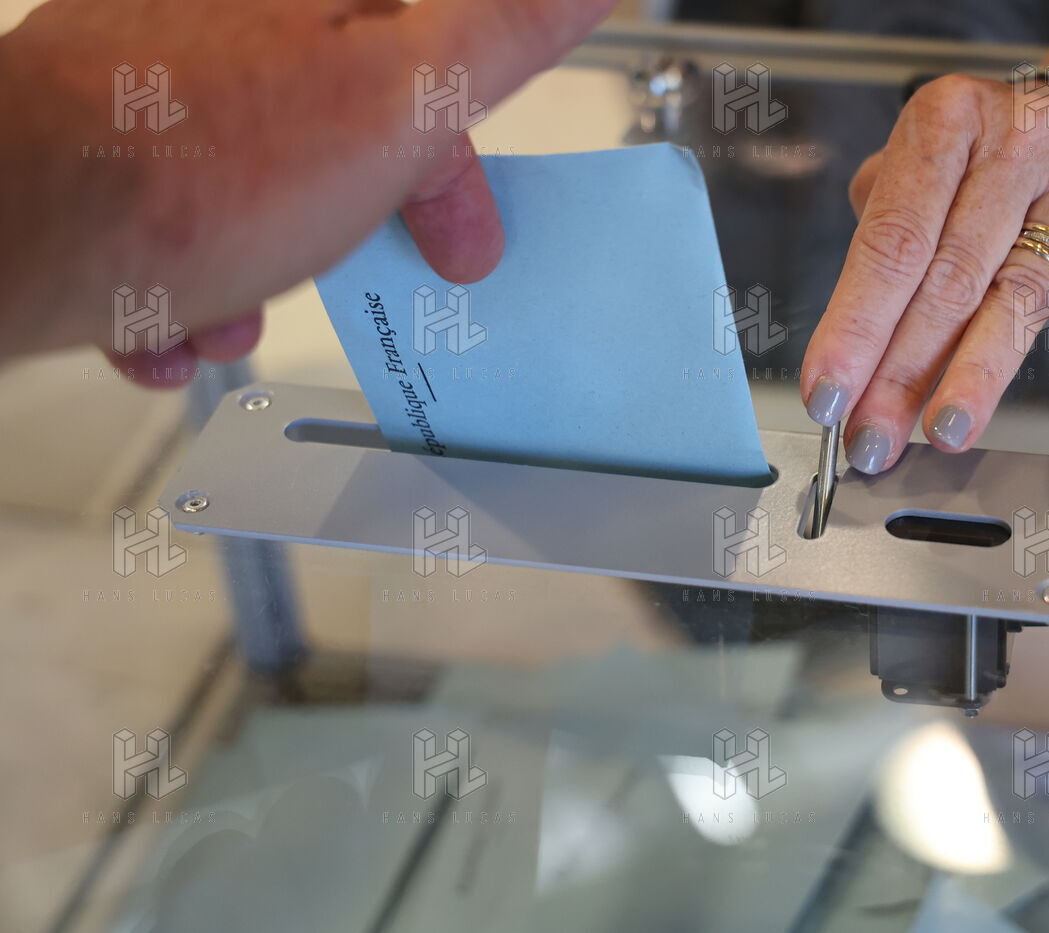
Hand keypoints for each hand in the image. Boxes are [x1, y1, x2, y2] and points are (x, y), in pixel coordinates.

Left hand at [0, 0, 614, 384]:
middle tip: (363, 274)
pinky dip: (182, 279)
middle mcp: (229, 20)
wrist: (10, 232)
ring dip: (260, 264)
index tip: (466, 234)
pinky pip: (173, 210)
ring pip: (251, 178)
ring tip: (235, 307)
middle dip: (349, 221)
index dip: (459, 157)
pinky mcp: (99, 138)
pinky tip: (173, 317)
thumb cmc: (195, 172)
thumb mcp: (399, 99)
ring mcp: (154, 78)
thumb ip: (500, 32)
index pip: (429, 55)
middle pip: (337, 124)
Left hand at [800, 73, 1048, 470]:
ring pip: (1022, 292)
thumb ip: (882, 228)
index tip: (826, 392)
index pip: (891, 242)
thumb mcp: (927, 155)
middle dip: (901, 371)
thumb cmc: (995, 152)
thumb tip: (850, 333)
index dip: (854, 326)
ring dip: (979, 374)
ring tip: (946, 430)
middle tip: (871, 436)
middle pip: (949, 278)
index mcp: (945, 122)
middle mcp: (1015, 143)